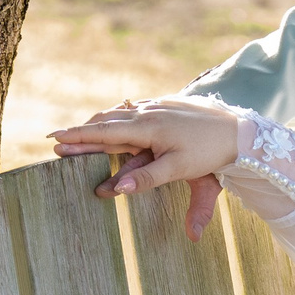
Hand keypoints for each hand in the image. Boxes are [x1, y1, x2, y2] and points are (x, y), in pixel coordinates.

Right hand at [49, 98, 240, 228]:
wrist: (241, 128)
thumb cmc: (211, 152)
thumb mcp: (179, 170)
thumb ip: (146, 180)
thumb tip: (115, 191)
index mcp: (147, 127)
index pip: (104, 132)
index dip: (77, 137)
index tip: (54, 140)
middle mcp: (149, 112)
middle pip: (106, 122)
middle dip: (81, 132)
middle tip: (57, 141)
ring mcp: (158, 105)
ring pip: (120, 113)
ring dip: (99, 123)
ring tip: (81, 131)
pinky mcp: (169, 103)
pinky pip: (135, 108)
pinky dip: (119, 116)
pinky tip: (116, 118)